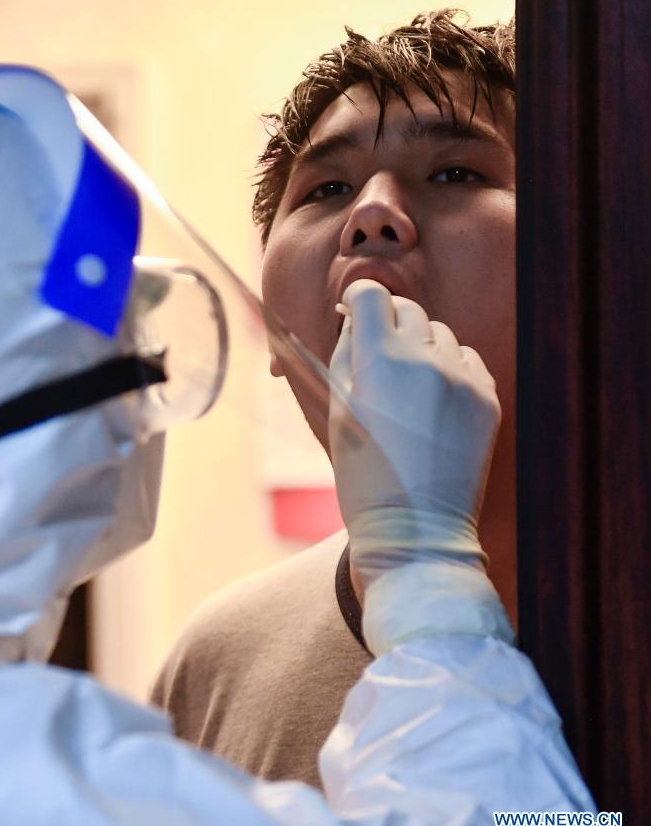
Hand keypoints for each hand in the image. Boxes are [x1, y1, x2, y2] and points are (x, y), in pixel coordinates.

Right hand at [329, 279, 500, 587]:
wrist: (416, 531)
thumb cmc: (365, 475)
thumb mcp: (339, 411)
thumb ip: (346, 355)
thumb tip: (355, 319)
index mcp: (380, 360)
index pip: (372, 294)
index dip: (357, 298)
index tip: (353, 310)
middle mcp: (425, 360)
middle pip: (408, 309)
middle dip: (389, 322)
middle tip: (378, 354)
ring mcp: (462, 379)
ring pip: (440, 334)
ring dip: (421, 347)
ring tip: (408, 389)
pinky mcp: (487, 399)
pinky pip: (467, 361)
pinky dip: (450, 369)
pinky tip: (435, 401)